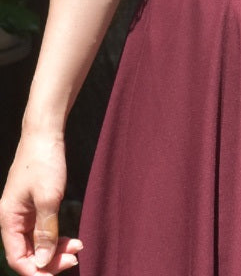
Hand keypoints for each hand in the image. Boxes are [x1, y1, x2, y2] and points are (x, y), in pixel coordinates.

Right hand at [0, 132, 81, 274]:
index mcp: (8, 219)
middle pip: (27, 252)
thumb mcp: (49, 197)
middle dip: (50, 260)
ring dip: (56, 249)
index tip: (59, 272)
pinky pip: (42, 229)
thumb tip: (43, 261)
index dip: (37, 271)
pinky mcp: (35, 205)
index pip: (18, 258)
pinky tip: (72, 238)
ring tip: (78, 247)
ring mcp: (23, 212)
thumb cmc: (44, 161)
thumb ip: (45, 231)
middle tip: (75, 257)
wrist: (45, 133)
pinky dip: (56, 235)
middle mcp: (12, 219)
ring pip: (37, 242)